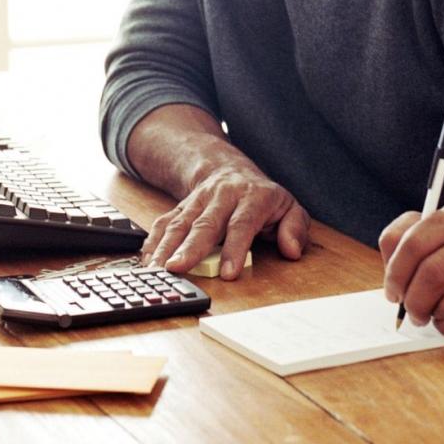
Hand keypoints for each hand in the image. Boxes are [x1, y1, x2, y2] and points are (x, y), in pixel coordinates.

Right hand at [141, 168, 309, 279]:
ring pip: (181, 223)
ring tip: (158, 268)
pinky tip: (147, 258)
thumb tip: (292, 249)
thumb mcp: (289, 207)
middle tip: (178, 269)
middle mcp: (222, 196)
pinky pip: (165, 222)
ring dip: (166, 246)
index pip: (242, 223)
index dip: (235, 248)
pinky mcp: (181, 207)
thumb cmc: (262, 197)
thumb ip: (295, 228)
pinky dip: (153, 240)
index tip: (228, 273)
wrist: (229, 170)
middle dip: (190, 248)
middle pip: (205, 223)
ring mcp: (198, 201)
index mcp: (252, 197)